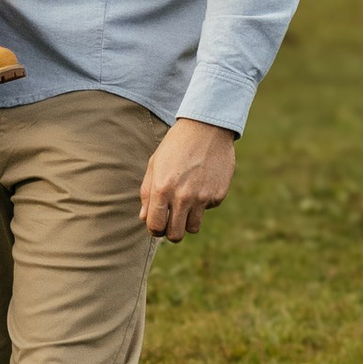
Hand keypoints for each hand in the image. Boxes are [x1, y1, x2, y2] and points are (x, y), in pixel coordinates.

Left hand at [141, 117, 234, 241]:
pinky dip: (203, 202)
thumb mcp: (155, 164)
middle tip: (172, 221)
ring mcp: (202, 197)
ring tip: (186, 203)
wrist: (206, 128)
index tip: (157, 223)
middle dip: (171, 232)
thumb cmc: (175, 145)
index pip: (155, 226)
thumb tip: (144, 218)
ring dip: (188, 221)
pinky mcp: (218, 195)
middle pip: (175, 235)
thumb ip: (147, 193)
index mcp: (162, 188)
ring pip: (193, 228)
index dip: (154, 229)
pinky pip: (208, 209)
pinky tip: (202, 182)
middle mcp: (182, 196)